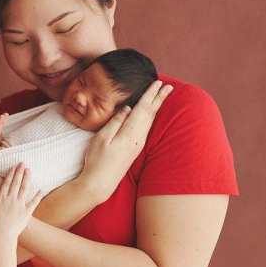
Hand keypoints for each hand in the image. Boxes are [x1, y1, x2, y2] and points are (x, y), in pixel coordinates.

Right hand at [0, 163, 41, 238]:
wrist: (2, 236)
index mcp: (2, 198)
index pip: (7, 183)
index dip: (11, 174)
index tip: (14, 166)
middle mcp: (11, 199)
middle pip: (16, 183)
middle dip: (19, 172)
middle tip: (23, 163)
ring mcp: (20, 205)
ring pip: (24, 189)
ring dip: (27, 179)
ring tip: (29, 170)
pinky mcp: (27, 213)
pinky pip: (33, 203)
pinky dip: (37, 196)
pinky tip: (40, 190)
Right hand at [78, 81, 172, 202]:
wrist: (100, 183)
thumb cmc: (97, 160)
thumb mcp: (102, 138)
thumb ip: (116, 122)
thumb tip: (128, 109)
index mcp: (130, 133)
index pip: (143, 109)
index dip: (150, 95)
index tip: (157, 83)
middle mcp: (138, 138)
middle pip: (151, 114)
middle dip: (159, 99)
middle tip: (168, 86)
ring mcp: (138, 145)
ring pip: (150, 121)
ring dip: (157, 107)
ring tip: (163, 96)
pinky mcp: (135, 149)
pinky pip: (146, 128)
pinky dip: (151, 117)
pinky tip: (151, 115)